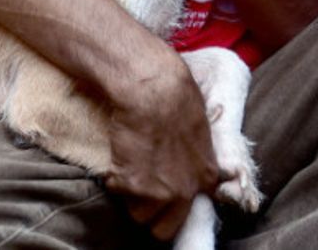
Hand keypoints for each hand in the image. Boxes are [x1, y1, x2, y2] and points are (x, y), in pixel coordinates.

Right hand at [102, 49, 219, 241]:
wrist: (153, 91)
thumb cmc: (176, 97)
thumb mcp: (200, 132)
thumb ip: (195, 159)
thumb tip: (185, 164)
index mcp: (205, 178)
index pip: (190, 214)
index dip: (172, 205)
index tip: (162, 195)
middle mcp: (184, 192)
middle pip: (163, 228)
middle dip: (151, 212)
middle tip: (141, 190)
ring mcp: (158, 192)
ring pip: (137, 214)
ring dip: (130, 196)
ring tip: (129, 168)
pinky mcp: (131, 184)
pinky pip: (115, 191)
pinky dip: (112, 177)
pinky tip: (119, 155)